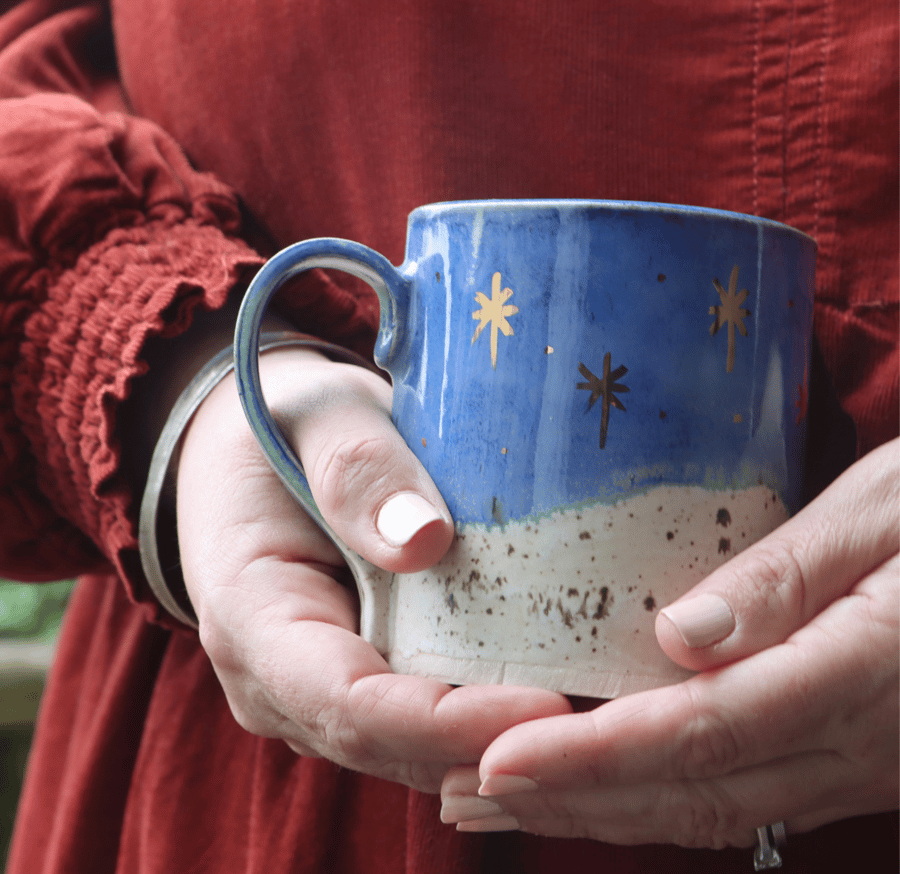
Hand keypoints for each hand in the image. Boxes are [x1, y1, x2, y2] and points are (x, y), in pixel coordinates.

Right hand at [176, 347, 571, 792]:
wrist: (253, 455)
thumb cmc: (282, 427)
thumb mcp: (318, 418)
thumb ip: (357, 468)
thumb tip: (426, 542)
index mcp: (252, 620)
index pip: (351, 706)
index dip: (448, 721)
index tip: (548, 703)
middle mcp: (278, 683)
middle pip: (394, 745)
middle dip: (495, 745)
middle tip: (606, 721)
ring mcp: (316, 694)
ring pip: (414, 750)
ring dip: (501, 741)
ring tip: (599, 712)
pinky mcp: (357, 682)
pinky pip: (422, 722)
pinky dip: (486, 717)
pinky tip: (560, 690)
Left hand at [441, 438, 898, 846]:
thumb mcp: (881, 510)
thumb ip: (785, 580)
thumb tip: (678, 636)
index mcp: (863, 668)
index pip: (702, 730)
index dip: (595, 756)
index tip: (499, 761)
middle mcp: (859, 740)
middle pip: (694, 790)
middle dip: (574, 800)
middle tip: (466, 794)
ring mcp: (861, 763)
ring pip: (715, 810)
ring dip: (603, 813)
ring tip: (502, 804)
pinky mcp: (852, 757)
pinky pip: (745, 797)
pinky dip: (659, 800)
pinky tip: (602, 790)